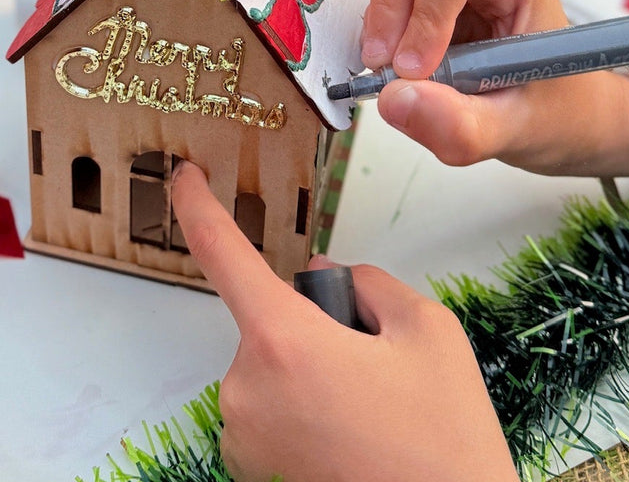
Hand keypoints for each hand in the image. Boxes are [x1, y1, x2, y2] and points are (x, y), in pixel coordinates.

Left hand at [171, 159, 518, 481]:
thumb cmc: (443, 448)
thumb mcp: (429, 333)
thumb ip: (369, 283)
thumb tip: (329, 276)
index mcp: (283, 343)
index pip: (221, 252)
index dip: (197, 205)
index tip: (185, 177)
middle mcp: (245, 391)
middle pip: (270, 321)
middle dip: (314, 327)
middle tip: (371, 370)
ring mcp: (243, 439)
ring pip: (274, 369)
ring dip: (311, 374)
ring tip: (370, 416)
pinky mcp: (250, 473)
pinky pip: (269, 412)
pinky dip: (302, 412)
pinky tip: (351, 440)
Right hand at [360, 0, 628, 178]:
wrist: (562, 108)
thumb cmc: (552, 110)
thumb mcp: (516, 132)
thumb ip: (460, 126)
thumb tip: (392, 98)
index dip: (421, 14)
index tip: (412, 71)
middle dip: (386, 0)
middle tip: (388, 62)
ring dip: (379, 7)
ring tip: (395, 61)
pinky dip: (376, 16)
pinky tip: (400, 55)